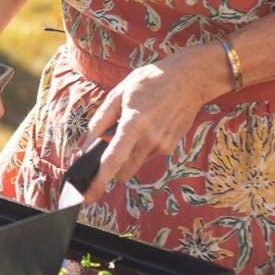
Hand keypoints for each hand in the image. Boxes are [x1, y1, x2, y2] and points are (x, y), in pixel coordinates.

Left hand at [81, 43, 224, 200]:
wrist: (189, 79)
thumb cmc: (150, 81)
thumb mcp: (119, 93)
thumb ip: (100, 121)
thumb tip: (85, 145)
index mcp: (134, 122)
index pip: (113, 160)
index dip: (98, 180)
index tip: (88, 195)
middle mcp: (150, 138)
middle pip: (122, 172)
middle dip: (110, 171)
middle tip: (103, 157)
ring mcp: (162, 145)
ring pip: (134, 165)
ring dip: (126, 157)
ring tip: (131, 130)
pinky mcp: (170, 147)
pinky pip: (147, 156)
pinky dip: (140, 149)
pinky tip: (147, 127)